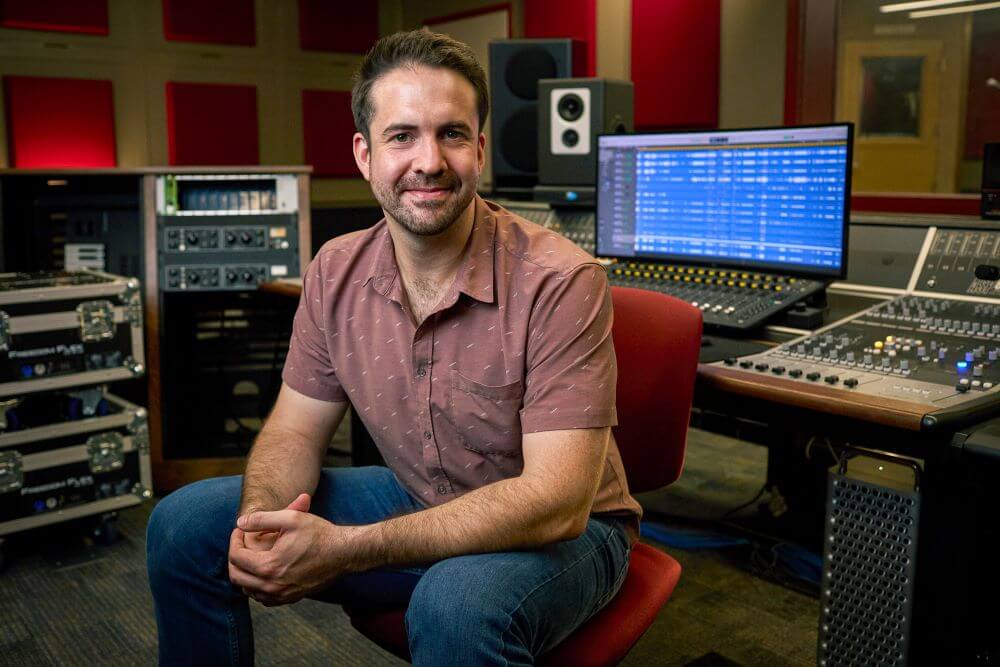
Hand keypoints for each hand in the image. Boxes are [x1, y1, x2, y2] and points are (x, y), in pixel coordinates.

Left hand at [228, 496, 357, 605]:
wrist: (344, 553)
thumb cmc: (319, 534)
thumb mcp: (290, 518)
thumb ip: (261, 519)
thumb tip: (239, 523)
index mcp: (269, 566)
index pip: (236, 557)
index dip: (234, 540)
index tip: (241, 530)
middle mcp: (272, 586)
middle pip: (236, 576)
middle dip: (235, 557)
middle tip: (242, 542)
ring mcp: (281, 595)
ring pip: (247, 589)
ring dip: (245, 572)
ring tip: (252, 554)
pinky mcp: (290, 599)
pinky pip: (262, 598)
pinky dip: (257, 585)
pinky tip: (265, 570)